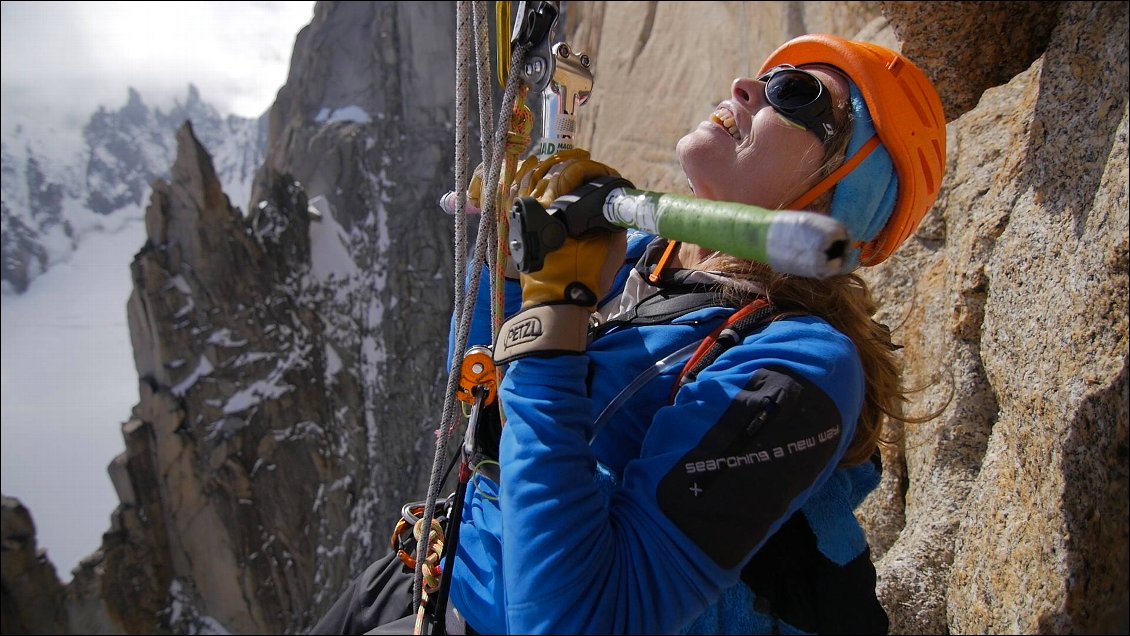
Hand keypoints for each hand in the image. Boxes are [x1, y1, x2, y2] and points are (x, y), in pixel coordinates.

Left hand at [492, 151, 629, 362]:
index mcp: (555, 207)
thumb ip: (612, 221)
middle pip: (550, 170)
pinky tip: (541, 177)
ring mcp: (524, 216)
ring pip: (532, 178)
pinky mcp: (521, 227)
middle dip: (571, 163)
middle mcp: (535, 206)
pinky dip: (532, 182)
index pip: (571, 172)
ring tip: (565, 164)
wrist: (556, 303)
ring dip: (550, 168)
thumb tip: (612, 207)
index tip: (606, 174)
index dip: (592, 168)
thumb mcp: (608, 246)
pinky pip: (522, 195)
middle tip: (587, 162)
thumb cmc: (582, 276)